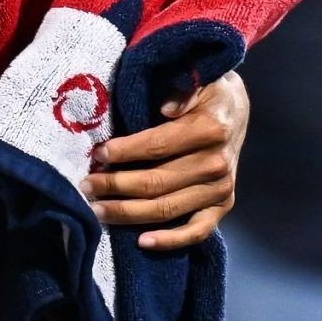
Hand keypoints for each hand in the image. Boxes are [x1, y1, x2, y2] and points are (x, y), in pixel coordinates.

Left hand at [80, 71, 247, 249]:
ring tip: (97, 210)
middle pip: (156, 182)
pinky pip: (196, 231)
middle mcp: (217, 163)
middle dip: (115, 186)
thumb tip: (167, 108)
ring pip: (167, 209)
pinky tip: (142, 242)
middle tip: (86, 185)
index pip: (157, 146)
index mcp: (210, 129)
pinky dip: (170, 241)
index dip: (123, 152)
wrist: (236, 110)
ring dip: (128, 213)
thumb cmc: (208, 92)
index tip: (97, 154)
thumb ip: (183, 88)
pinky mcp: (223, 205)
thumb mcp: (199, 78)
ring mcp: (221, 189)